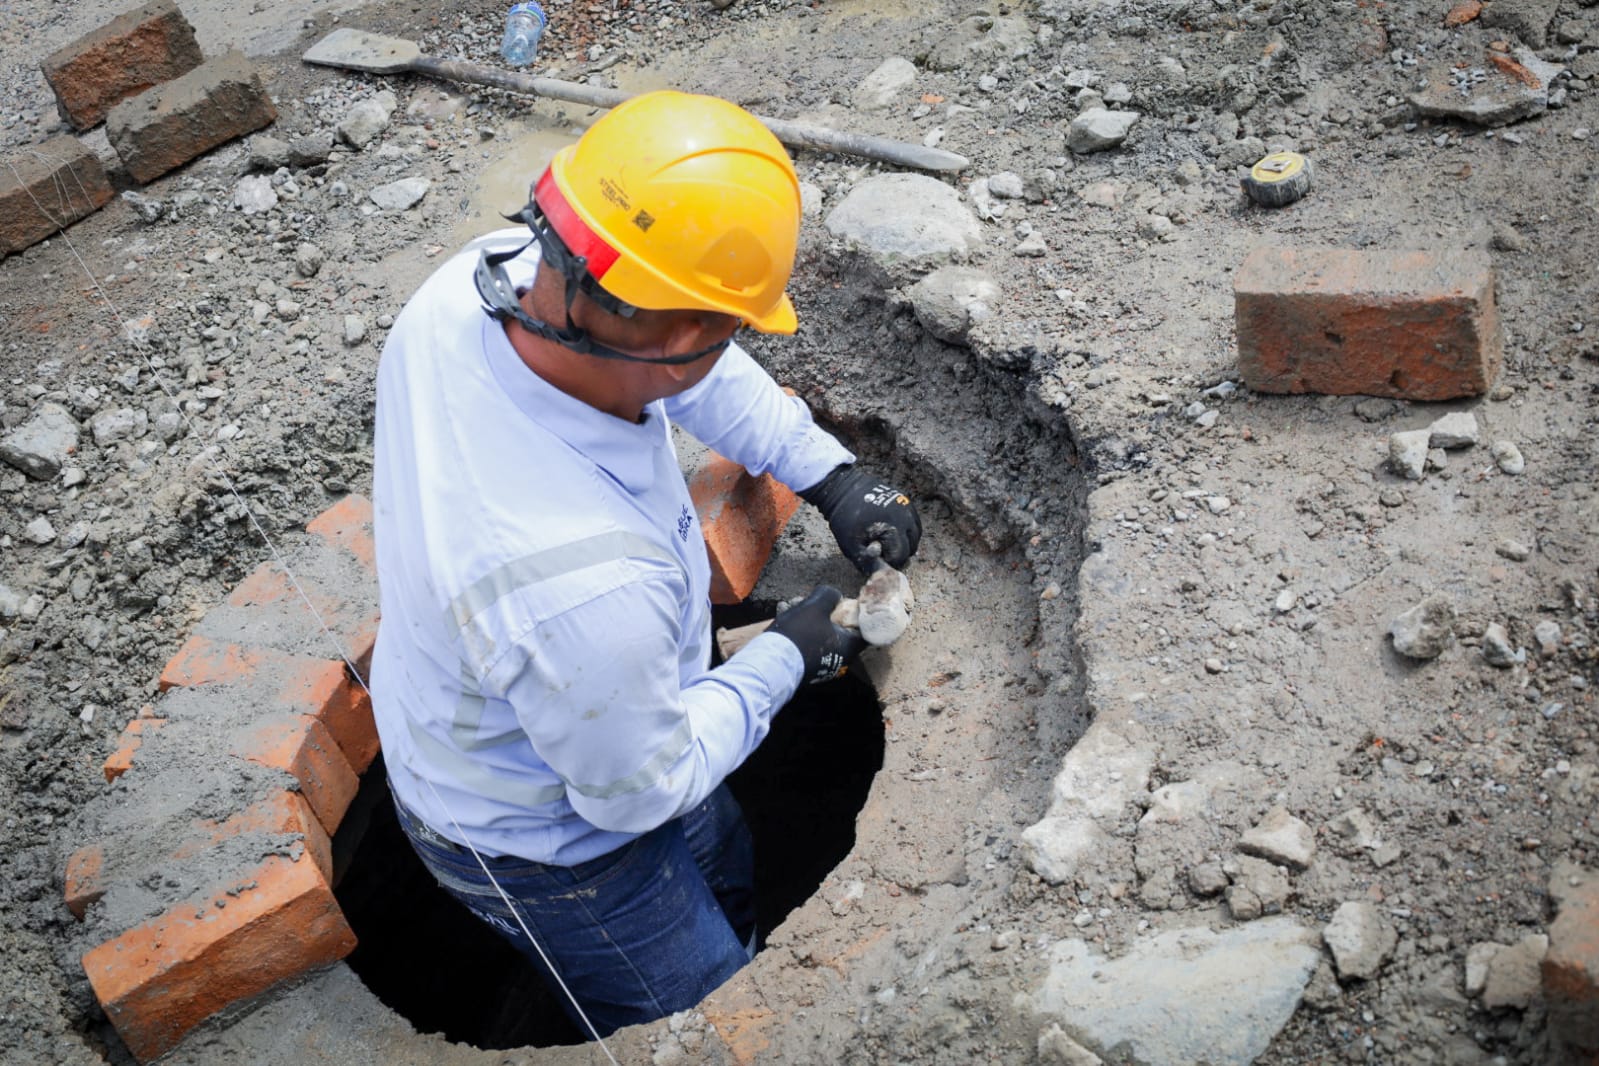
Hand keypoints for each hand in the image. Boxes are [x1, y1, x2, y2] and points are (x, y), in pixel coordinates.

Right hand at [766, 586, 866, 684]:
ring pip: (819, 634)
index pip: (865, 631)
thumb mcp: (815, 606)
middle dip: (824, 612)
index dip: (859, 615)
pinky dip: (798, 630)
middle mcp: (838, 659)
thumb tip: (834, 595)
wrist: (771, 664)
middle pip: (838, 629)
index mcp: (848, 647)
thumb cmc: (799, 634)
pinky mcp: (804, 667)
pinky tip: (784, 617)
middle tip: (810, 601)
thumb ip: (829, 596)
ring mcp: (820, 665)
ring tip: (790, 605)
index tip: (849, 604)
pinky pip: (806, 643)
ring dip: (807, 618)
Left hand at [798, 464, 921, 572]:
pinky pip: (913, 520)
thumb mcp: (851, 546)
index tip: (879, 560)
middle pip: (912, 546)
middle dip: (900, 553)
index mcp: (893, 529)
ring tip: (890, 544)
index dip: (890, 562)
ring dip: (906, 542)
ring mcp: (906, 506)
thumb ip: (866, 562)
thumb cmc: (845, 518)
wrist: (842, 489)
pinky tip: (894, 532)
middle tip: (885, 553)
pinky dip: (907, 529)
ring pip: (916, 534)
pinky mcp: (904, 499)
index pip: (901, 556)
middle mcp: (904, 517)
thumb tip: (880, 573)